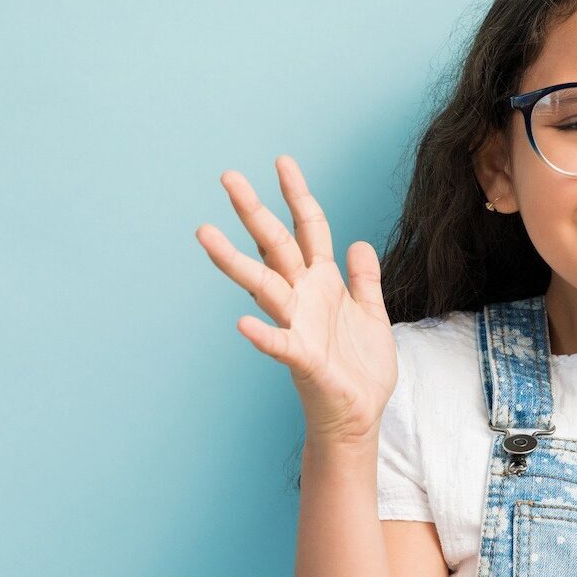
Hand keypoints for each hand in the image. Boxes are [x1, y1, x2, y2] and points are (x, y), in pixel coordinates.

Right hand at [195, 156, 396, 448]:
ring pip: (263, 286)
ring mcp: (298, 326)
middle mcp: (304, 298)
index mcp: (323, 284)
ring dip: (234, 261)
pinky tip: (243, 324)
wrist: (359, 416)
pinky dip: (262, 335)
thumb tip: (359, 243)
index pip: (309, 229)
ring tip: (204, 234)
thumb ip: (364, 280)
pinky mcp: (303, 360)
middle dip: (253, 211)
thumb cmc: (361, 370)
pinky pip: (278, 344)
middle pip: (275, 245)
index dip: (298, 195)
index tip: (282, 161)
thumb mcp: (372, 315)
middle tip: (227, 176)